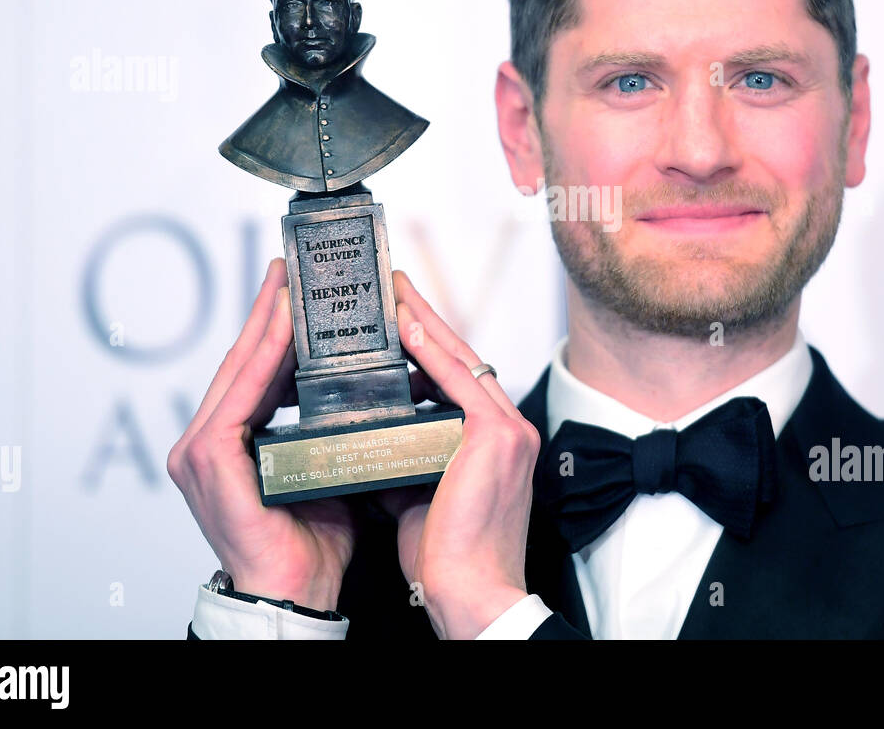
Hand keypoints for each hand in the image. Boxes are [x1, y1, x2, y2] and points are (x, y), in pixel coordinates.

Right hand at [167, 257, 354, 610]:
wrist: (298, 593)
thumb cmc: (312, 542)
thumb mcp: (322, 470)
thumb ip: (325, 431)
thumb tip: (364, 393)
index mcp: (231, 446)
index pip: (253, 375)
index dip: (272, 330)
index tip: (293, 291)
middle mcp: (206, 444)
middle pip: (241, 363)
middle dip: (266, 313)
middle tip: (288, 271)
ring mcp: (201, 452)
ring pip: (238, 371)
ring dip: (266, 324)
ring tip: (289, 285)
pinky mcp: (209, 459)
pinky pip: (239, 395)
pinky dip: (264, 357)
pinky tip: (285, 327)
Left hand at [376, 270, 539, 638]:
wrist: (475, 596)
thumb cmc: (451, 558)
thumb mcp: (421, 495)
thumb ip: (408, 457)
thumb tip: (375, 440)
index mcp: (495, 442)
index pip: (460, 379)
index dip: (431, 344)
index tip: (404, 318)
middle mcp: (509, 427)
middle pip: (464, 358)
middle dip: (427, 320)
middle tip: (395, 287)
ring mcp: (506, 429)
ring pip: (463, 358)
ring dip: (426, 322)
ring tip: (393, 294)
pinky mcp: (495, 436)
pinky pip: (460, 379)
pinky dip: (432, 350)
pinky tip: (407, 325)